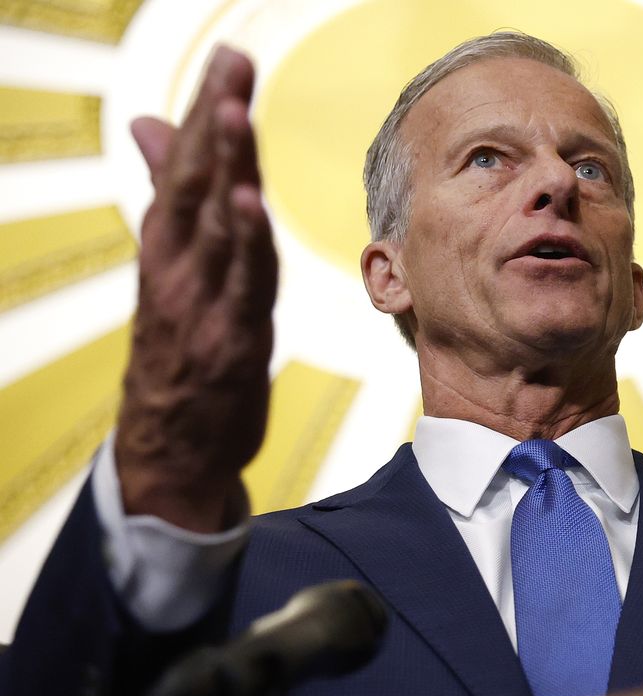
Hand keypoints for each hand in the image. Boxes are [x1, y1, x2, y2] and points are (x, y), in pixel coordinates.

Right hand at [115, 44, 276, 532]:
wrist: (174, 449)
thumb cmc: (179, 352)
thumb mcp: (172, 268)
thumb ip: (169, 196)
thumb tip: (152, 125)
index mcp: (166, 248)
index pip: (186, 166)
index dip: (206, 112)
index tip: (228, 60)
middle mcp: (178, 269)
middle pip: (196, 183)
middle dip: (215, 121)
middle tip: (232, 65)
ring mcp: (201, 304)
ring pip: (215, 227)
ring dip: (226, 169)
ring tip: (234, 116)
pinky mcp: (230, 341)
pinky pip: (239, 286)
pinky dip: (244, 245)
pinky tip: (250, 206)